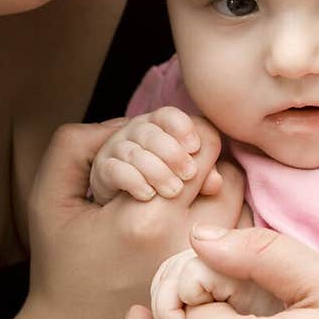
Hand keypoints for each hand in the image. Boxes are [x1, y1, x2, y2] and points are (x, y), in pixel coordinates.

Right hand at [24, 122, 246, 318]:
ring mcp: (209, 274)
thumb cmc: (61, 271)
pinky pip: (246, 248)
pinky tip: (199, 237)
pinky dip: (231, 233)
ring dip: (222, 197)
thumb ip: (79, 144)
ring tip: (187, 204)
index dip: (190, 135)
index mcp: (145, 216)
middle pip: (230, 173)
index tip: (172, 148)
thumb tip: (129, 122)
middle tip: (182, 172)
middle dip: (208, 165)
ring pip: (243, 209)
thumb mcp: (50, 199)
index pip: (202, 145)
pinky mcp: (221, 298)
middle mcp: (186, 245)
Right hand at [89, 107, 222, 204]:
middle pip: (151, 133)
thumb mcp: (185, 175)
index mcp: (159, 126)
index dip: (182, 127)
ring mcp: (117, 149)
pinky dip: (133, 181)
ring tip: (173, 191)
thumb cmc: (163, 181)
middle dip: (172, 154)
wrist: (125, 202)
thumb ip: (202, 176)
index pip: (168, 115)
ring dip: (156, 171)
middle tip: (189, 175)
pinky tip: (148, 194)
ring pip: (134, 152)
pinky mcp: (103, 170)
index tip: (195, 147)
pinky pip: (115, 170)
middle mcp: (135, 132)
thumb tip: (216, 183)